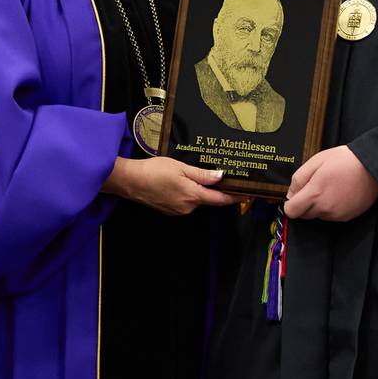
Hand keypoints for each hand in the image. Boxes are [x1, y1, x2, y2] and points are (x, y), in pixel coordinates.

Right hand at [102, 156, 237, 214]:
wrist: (130, 182)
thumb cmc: (154, 171)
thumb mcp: (181, 168)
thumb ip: (202, 175)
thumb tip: (221, 177)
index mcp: (193, 196)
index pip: (220, 199)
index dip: (235, 197)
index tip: (247, 194)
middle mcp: (187, 207)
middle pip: (209, 199)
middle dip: (217, 190)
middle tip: (225, 177)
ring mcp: (178, 211)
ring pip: (196, 199)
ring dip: (200, 190)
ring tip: (198, 175)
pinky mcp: (170, 210)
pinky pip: (186, 201)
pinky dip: (189, 193)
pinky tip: (181, 182)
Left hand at [284, 146, 377, 221]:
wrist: (371, 167)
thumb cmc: (345, 161)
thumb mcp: (316, 161)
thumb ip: (299, 178)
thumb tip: (291, 193)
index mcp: (314, 194)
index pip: (291, 211)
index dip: (290, 203)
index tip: (295, 195)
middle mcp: (324, 208)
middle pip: (304, 214)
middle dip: (304, 203)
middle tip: (315, 186)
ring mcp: (336, 215)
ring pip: (318, 215)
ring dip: (318, 205)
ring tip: (329, 187)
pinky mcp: (347, 217)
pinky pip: (331, 216)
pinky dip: (331, 207)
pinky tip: (338, 193)